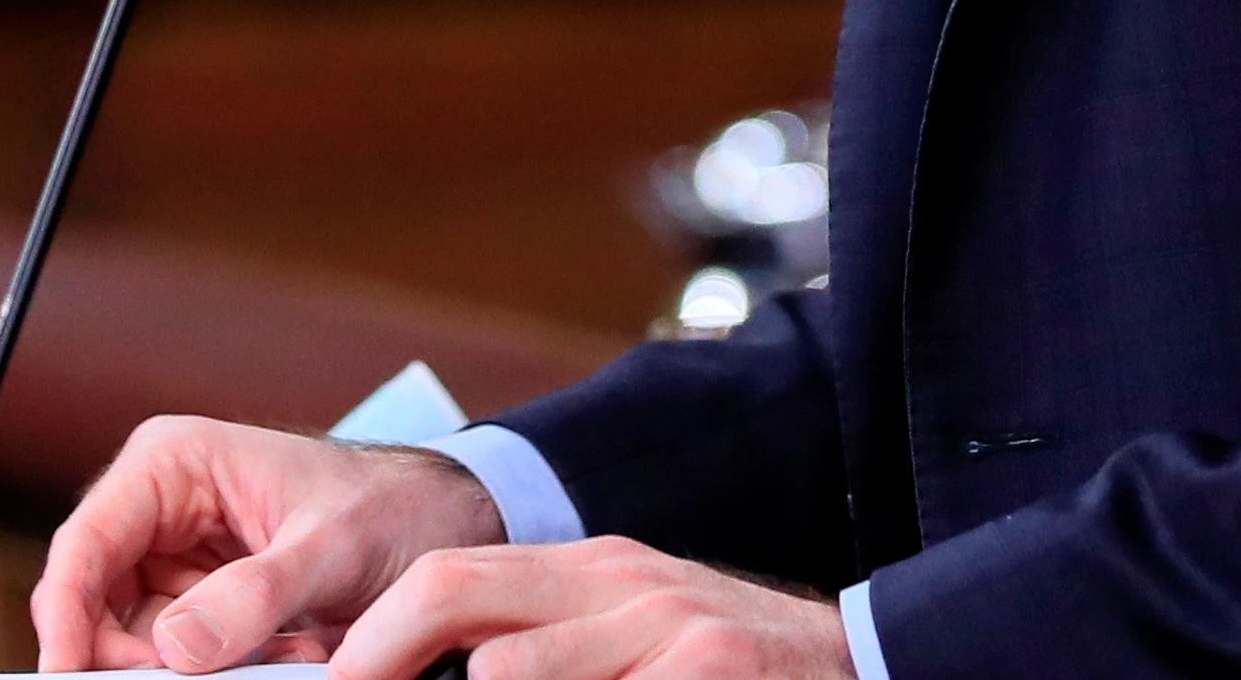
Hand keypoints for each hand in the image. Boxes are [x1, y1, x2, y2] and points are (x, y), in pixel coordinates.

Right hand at [33, 417, 505, 671]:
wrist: (447, 525)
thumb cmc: (391, 506)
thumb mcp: (330, 548)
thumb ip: (254, 596)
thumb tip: (177, 646)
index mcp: (172, 464)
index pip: (84, 546)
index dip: (66, 617)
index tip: (69, 675)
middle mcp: (162, 509)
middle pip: (99, 605)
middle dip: (142, 655)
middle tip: (203, 675)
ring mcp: (181, 560)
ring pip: (137, 641)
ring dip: (193, 667)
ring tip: (282, 653)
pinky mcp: (206, 604)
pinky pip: (182, 657)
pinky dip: (222, 672)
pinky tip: (284, 655)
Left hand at [326, 537, 851, 679]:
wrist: (869, 662)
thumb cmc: (737, 671)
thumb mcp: (639, 641)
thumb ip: (552, 652)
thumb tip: (458, 678)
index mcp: (589, 571)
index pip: (448, 576)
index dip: (370, 633)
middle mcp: (617, 582)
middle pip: (455, 588)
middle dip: (375, 653)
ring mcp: (665, 624)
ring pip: (514, 668)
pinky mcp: (710, 667)